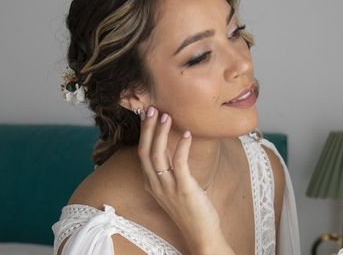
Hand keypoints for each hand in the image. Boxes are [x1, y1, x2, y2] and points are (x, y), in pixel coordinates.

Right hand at [138, 106, 233, 254]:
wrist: (201, 233)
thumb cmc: (190, 208)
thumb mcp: (174, 186)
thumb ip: (170, 168)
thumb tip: (172, 145)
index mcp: (151, 183)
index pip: (141, 153)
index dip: (144, 132)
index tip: (147, 114)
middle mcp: (155, 184)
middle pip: (145, 151)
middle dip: (148, 128)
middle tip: (152, 108)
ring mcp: (168, 187)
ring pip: (158, 155)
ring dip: (161, 133)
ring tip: (167, 115)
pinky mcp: (184, 189)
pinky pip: (179, 163)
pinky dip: (182, 146)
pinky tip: (188, 134)